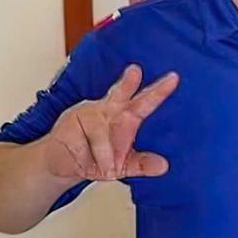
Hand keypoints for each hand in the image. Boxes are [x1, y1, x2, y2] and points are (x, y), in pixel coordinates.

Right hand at [43, 65, 178, 180]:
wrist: (63, 164)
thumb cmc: (96, 158)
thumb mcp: (124, 165)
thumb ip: (142, 164)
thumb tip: (164, 166)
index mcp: (125, 116)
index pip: (145, 101)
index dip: (159, 91)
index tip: (174, 78)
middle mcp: (109, 109)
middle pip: (120, 93)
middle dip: (127, 82)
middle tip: (135, 71)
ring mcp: (89, 113)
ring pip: (101, 133)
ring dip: (104, 154)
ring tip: (105, 166)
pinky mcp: (71, 121)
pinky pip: (84, 142)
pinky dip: (87, 157)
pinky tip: (84, 158)